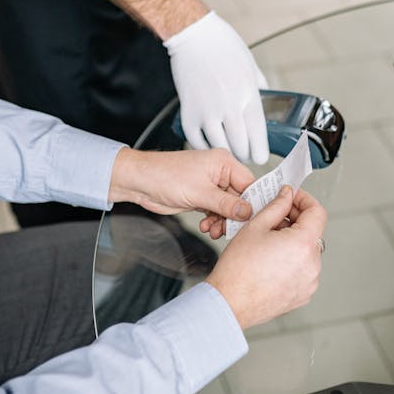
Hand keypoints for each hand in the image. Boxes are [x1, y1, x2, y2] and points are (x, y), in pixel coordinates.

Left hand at [109, 147, 255, 238]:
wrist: (140, 182)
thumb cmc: (164, 175)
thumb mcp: (200, 193)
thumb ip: (226, 204)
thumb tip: (248, 212)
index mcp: (223, 163)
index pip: (250, 184)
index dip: (253, 203)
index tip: (253, 220)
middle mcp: (219, 173)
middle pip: (240, 199)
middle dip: (235, 217)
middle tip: (229, 230)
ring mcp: (210, 186)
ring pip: (228, 208)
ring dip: (223, 222)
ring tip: (213, 230)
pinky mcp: (201, 197)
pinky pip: (216, 211)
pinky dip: (213, 221)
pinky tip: (206, 226)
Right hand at [164, 11, 268, 163]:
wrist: (195, 37)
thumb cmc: (223, 46)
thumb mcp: (252, 66)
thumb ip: (259, 88)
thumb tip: (265, 103)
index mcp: (249, 94)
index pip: (258, 135)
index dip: (259, 152)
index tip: (259, 157)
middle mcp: (229, 106)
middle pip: (240, 146)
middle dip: (243, 154)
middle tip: (243, 154)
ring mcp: (207, 111)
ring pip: (218, 146)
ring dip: (224, 152)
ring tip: (227, 150)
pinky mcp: (188, 112)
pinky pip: (196, 140)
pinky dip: (202, 146)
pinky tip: (207, 143)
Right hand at [206, 185, 325, 328]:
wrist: (230, 301)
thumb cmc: (238, 269)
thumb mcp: (255, 226)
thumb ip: (276, 206)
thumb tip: (286, 196)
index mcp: (303, 244)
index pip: (317, 211)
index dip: (303, 199)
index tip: (292, 197)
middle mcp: (313, 264)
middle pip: (312, 232)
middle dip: (294, 221)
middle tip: (273, 217)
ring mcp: (310, 281)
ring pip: (306, 251)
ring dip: (292, 241)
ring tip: (267, 242)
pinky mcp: (303, 294)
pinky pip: (303, 269)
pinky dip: (291, 261)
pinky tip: (270, 260)